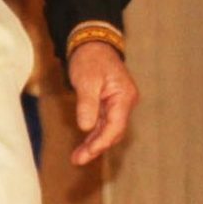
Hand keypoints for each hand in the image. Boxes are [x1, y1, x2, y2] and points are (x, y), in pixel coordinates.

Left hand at [68, 41, 137, 166]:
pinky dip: (94, 134)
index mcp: (124, 97)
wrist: (92, 43)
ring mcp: (118, 104)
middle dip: (96, 147)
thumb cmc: (90, 59)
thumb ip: (87, 104)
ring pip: (108, 129)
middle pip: (113, 131)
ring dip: (94, 143)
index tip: (86, 154)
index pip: (115, 127)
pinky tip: (84, 144)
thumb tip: (86, 127)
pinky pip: (104, 123)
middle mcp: (125, 102)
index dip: (101, 143)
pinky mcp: (110, 104)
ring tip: (77, 157)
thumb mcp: (86, 81)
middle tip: (77, 160)